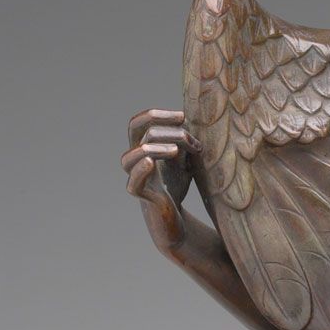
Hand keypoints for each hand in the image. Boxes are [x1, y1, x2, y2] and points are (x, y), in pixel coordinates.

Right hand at [122, 108, 200, 250]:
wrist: (174, 215)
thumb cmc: (176, 183)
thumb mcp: (185, 158)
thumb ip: (185, 142)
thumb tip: (197, 119)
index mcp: (143, 145)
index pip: (141, 121)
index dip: (158, 114)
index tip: (183, 116)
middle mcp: (135, 157)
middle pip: (136, 130)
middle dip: (162, 127)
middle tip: (187, 134)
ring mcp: (135, 175)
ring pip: (132, 154)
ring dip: (156, 147)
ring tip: (176, 150)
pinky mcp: (140, 194)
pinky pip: (133, 181)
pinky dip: (140, 169)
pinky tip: (152, 162)